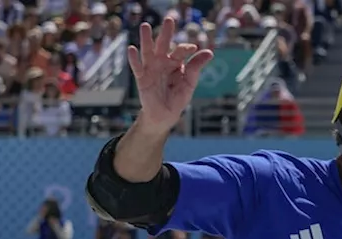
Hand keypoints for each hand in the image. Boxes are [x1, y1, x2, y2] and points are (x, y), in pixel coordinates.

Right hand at [128, 17, 213, 132]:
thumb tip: (209, 52)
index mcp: (175, 62)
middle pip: (163, 44)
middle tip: (169, 19)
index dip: (185, 48)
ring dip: (146, 39)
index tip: (192, 48)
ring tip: (146, 26)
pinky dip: (134, 58)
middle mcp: (162, 62)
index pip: (180, 50)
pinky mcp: (142, 78)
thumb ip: (195, 68)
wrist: (164, 115)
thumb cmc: (177, 98)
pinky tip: (132, 49)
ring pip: (148, 51)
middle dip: (166, 33)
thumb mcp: (189, 83)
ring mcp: (151, 68)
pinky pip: (137, 66)